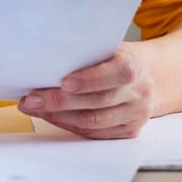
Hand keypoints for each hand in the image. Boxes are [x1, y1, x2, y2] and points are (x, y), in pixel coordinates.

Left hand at [17, 42, 153, 138]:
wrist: (150, 75)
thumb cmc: (118, 58)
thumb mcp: (109, 48)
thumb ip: (86, 54)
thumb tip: (46, 61)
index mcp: (133, 66)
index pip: (113, 75)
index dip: (88, 80)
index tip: (62, 82)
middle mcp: (138, 93)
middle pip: (96, 102)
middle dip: (59, 102)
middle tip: (31, 100)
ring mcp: (135, 115)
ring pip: (93, 122)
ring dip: (59, 117)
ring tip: (35, 108)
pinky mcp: (128, 130)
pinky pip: (95, 133)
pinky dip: (70, 125)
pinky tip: (52, 117)